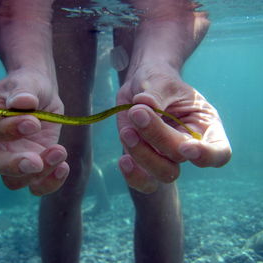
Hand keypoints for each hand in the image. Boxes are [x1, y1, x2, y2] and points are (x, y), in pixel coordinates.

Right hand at [0, 68, 68, 195]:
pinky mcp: (30, 168)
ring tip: (59, 151)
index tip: (32, 122)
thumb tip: (23, 101)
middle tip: (36, 160)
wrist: (43, 96)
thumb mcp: (28, 82)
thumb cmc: (30, 86)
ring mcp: (9, 159)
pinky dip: (49, 183)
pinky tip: (63, 167)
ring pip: (12, 181)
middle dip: (14, 165)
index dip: (3, 130)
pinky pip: (34, 186)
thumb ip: (23, 90)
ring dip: (36, 174)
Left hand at [117, 64, 230, 192]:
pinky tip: (123, 160)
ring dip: (142, 155)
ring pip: (163, 173)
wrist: (140, 85)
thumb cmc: (158, 80)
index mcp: (205, 126)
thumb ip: (155, 93)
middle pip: (180, 159)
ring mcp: (166, 156)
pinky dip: (133, 175)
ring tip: (127, 131)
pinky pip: (143, 180)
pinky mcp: (145, 160)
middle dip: (158, 138)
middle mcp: (188, 146)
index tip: (186, 147)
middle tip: (137, 112)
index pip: (219, 152)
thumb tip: (144, 105)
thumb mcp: (159, 79)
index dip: (206, 155)